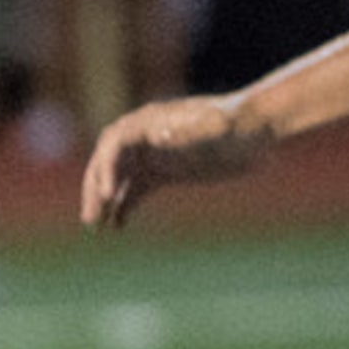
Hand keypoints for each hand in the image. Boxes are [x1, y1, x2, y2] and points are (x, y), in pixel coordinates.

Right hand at [80, 95, 263, 228]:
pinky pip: (135, 191)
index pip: (115, 144)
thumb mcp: (218, 126)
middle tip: (90, 218)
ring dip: (103, 201)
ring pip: (117, 179)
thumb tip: (157, 138)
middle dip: (95, 189)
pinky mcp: (163, 172)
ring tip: (95, 226)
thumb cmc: (239, 123)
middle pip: (107, 162)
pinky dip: (124, 208)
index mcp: (150, 121)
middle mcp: (144, 137)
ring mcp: (153, 155)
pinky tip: (117, 227)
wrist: (258, 129)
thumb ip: (191, 131)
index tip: (107, 195)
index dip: (107, 168)